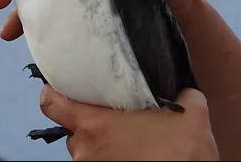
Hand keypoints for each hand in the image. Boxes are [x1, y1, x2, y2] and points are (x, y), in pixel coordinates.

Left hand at [40, 86, 219, 160]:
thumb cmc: (180, 153)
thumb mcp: (189, 113)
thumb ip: (180, 95)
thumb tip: (183, 92)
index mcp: (92, 125)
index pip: (51, 104)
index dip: (53, 92)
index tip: (62, 85)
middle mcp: (85, 150)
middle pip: (73, 129)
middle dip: (91, 123)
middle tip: (113, 114)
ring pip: (89, 150)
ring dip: (104, 144)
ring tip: (129, 139)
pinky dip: (113, 158)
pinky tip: (136, 154)